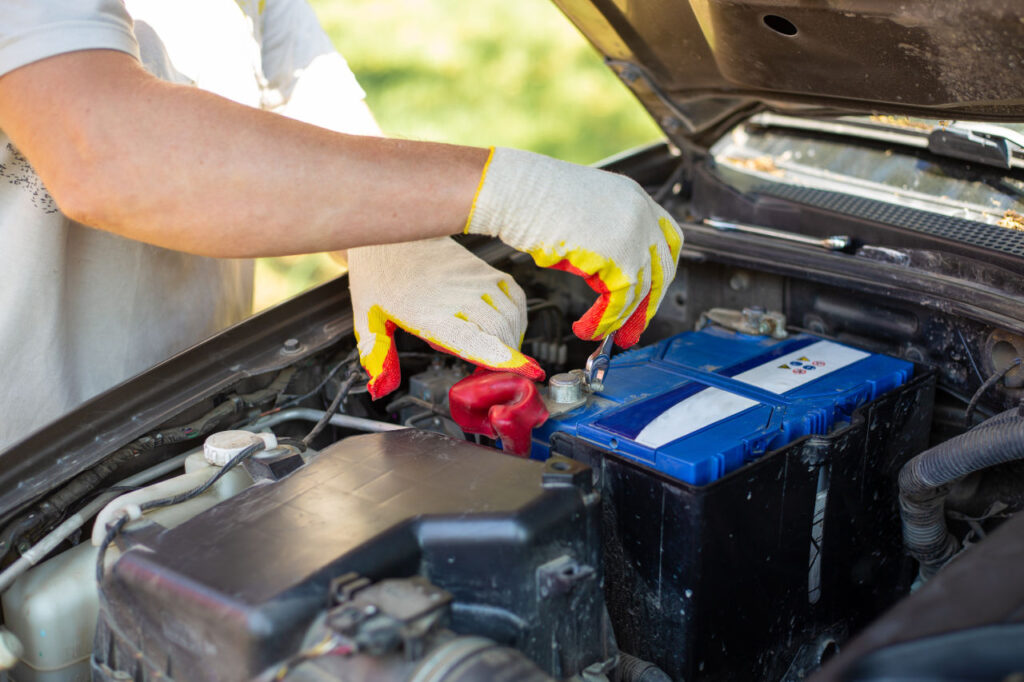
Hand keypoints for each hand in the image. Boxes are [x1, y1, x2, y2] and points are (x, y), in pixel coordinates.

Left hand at [348, 237, 543, 398]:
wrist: (389, 232)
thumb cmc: (379, 271)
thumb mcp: (368, 318)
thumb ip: (377, 355)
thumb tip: (379, 388)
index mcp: (431, 314)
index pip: (475, 341)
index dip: (502, 359)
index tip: (525, 372)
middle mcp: (459, 296)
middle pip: (500, 333)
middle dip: (506, 358)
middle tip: (496, 372)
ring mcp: (474, 280)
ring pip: (511, 314)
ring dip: (514, 337)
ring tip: (504, 352)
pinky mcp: (482, 268)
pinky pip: (514, 293)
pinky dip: (519, 313)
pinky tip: (511, 325)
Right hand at [464, 147, 682, 347]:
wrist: (515, 192)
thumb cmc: (535, 202)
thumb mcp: (586, 216)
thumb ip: (609, 240)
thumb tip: (611, 282)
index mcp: (635, 198)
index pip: (668, 240)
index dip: (659, 272)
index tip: (649, 295)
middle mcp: (641, 214)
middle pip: (662, 270)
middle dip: (646, 306)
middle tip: (631, 329)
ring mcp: (634, 234)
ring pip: (641, 291)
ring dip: (619, 320)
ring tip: (599, 333)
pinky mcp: (619, 256)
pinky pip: (621, 301)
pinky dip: (603, 321)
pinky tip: (586, 327)